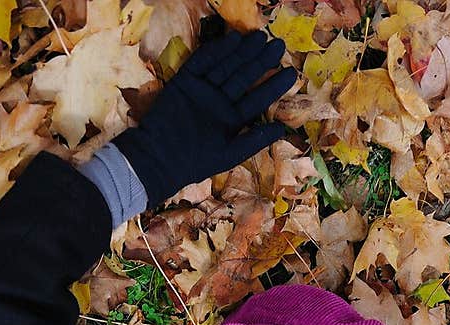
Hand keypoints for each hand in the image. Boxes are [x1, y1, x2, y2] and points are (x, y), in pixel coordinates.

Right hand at [112, 27, 297, 211]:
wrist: (158, 159)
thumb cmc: (195, 162)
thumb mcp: (230, 154)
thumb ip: (255, 140)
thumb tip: (283, 130)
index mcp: (232, 120)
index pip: (257, 100)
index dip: (273, 86)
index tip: (291, 72)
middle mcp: (219, 103)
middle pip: (243, 78)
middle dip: (260, 61)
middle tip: (278, 45)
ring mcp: (202, 91)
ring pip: (226, 67)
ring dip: (242, 52)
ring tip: (260, 38)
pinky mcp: (185, 82)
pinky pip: (202, 62)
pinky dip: (216, 51)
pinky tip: (232, 40)